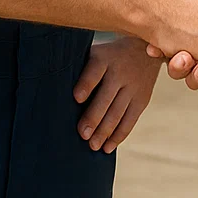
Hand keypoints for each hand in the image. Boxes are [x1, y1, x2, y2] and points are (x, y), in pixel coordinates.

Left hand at [73, 37, 161, 153]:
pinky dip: (119, 135)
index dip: (86, 84)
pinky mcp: (142, 100)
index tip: (76, 98)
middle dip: (94, 117)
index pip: (95, 71)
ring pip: (118, 112)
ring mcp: (133, 86)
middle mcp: (120, 71)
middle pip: (106, 97)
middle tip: (83, 135)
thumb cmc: (108, 57)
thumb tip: (52, 92)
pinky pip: (131, 120)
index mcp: (104, 58)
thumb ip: (80, 68)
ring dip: (105, 131)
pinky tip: (108, 146)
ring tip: (93, 146)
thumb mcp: (96, 53)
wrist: (145, 50)